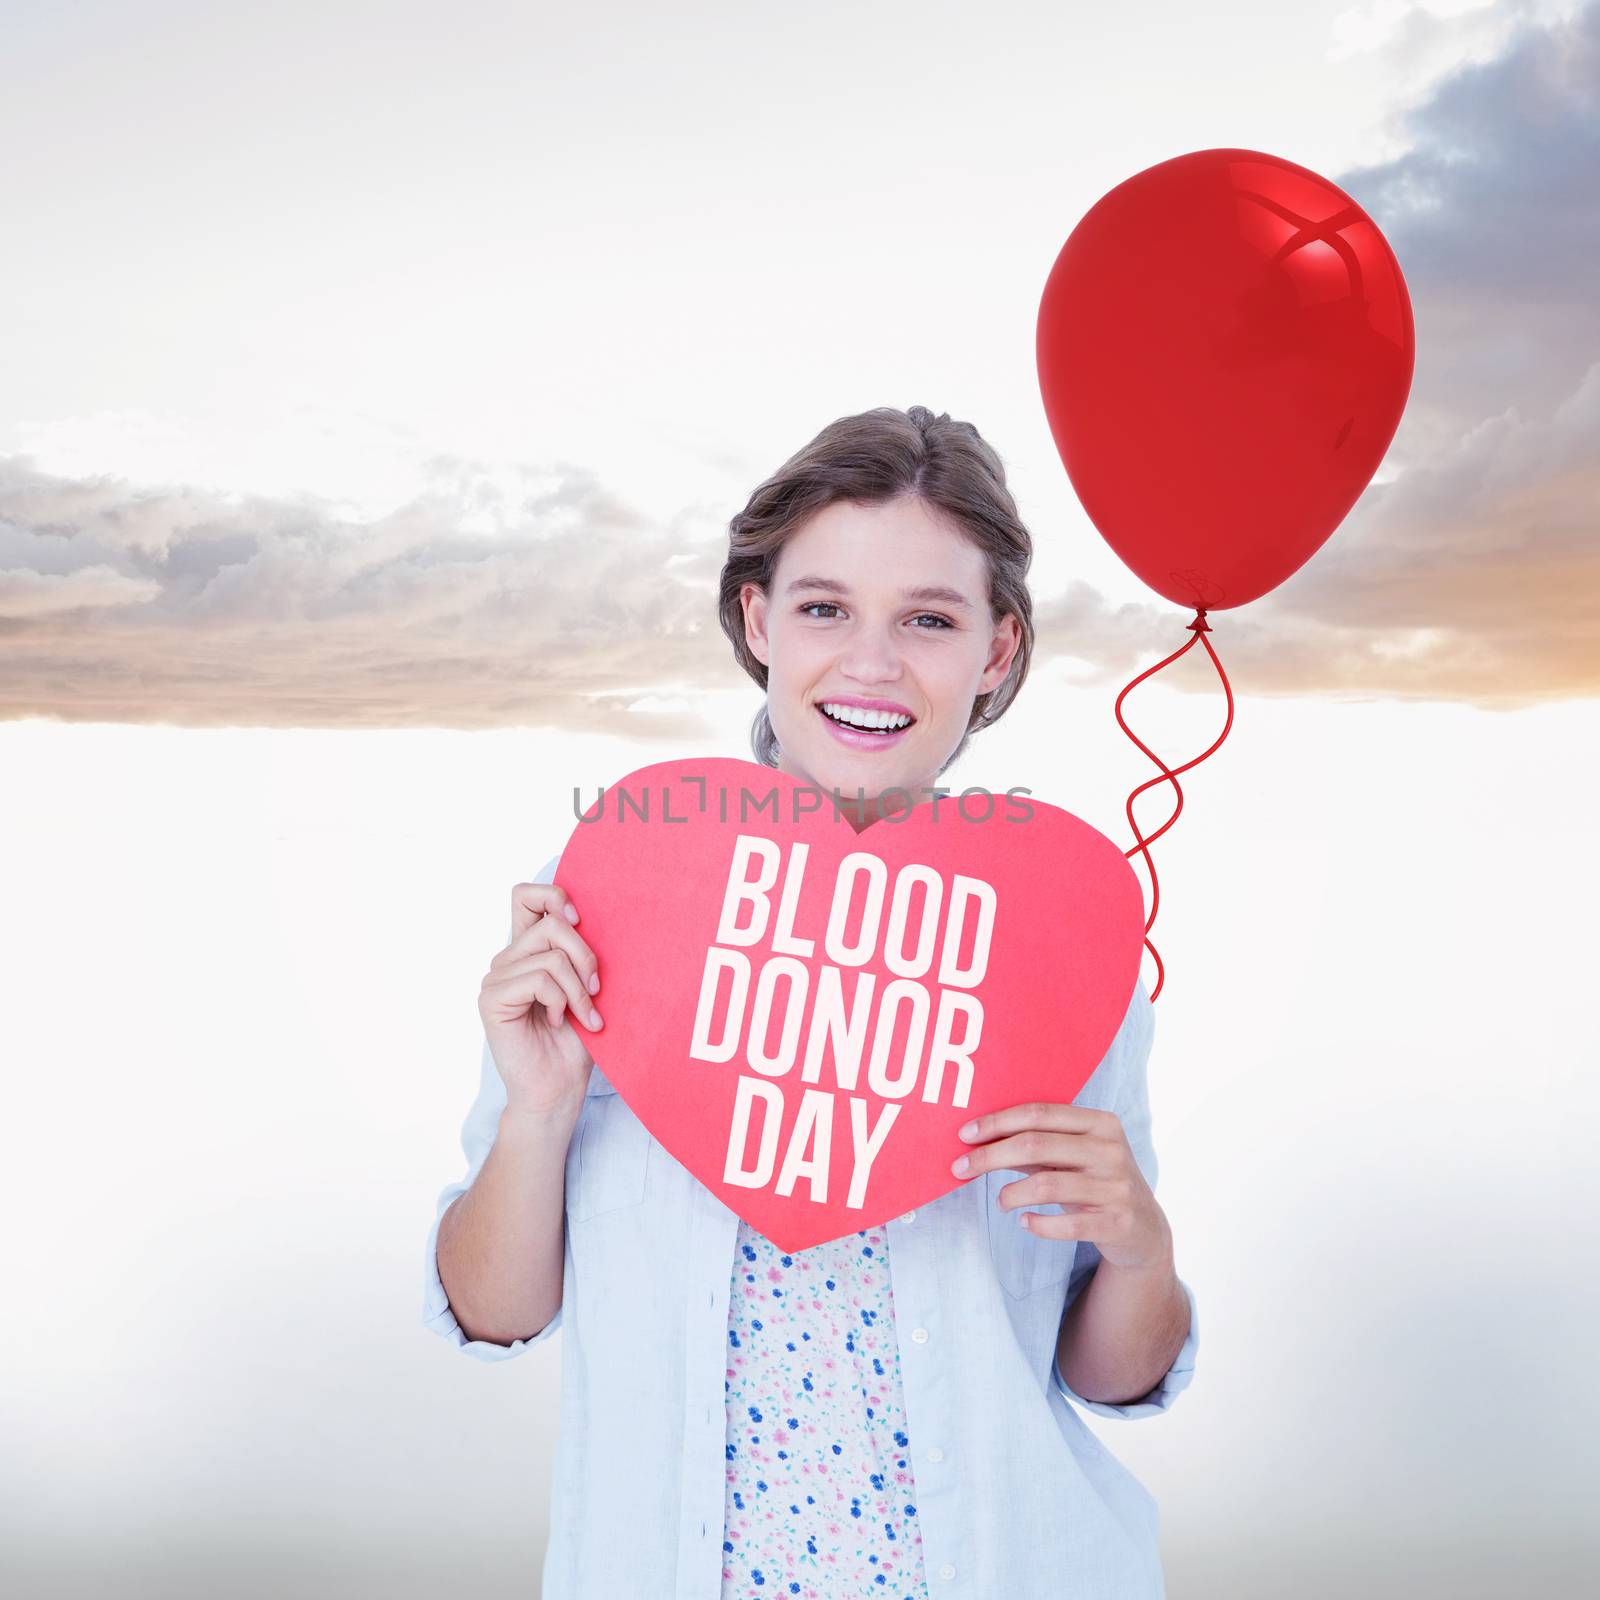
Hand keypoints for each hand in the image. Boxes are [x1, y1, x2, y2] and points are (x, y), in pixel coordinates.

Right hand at [477, 879, 603, 1116]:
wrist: (560, 1088)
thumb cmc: (576, 1040)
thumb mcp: (585, 986)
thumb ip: (577, 951)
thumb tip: (586, 916)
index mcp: (527, 949)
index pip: (525, 896)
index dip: (553, 895)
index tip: (580, 920)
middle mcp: (507, 959)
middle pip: (552, 924)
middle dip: (586, 957)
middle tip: (596, 991)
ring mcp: (496, 978)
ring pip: (552, 956)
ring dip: (579, 990)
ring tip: (583, 1016)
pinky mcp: (492, 999)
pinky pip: (539, 980)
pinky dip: (561, 1002)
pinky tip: (559, 1022)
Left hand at [950, 1103, 1172, 1273]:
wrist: (1143, 1228)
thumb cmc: (1094, 1181)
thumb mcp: (1071, 1156)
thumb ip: (1034, 1144)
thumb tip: (978, 1137)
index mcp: (1100, 1122)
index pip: (1038, 1113)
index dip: (997, 1122)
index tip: (964, 1133)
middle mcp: (1111, 1150)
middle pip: (1036, 1144)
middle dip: (989, 1156)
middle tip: (959, 1168)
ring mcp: (1117, 1187)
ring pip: (1047, 1185)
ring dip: (1011, 1194)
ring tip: (1001, 1202)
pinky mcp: (1119, 1222)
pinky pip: (1068, 1225)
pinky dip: (1038, 1224)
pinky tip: (1025, 1222)